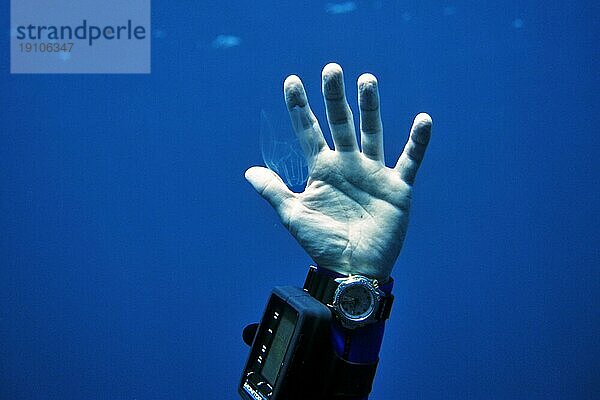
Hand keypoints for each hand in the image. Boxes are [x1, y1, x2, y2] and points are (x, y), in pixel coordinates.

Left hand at [245, 63, 431, 279]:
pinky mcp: (396, 187)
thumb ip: (273, 190)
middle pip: (340, 123)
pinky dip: (417, 143)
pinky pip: (409, 160)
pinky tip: (424, 121)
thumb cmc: (321, 243)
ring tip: (367, 79)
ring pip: (371, 133)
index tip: (290, 81)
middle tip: (331, 69)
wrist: (352, 268)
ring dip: (370, 107)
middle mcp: (347, 165)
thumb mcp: (293, 215)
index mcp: (322, 169)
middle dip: (334, 97)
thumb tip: (248, 171)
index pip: (307, 131)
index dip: (299, 107)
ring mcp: (372, 173)